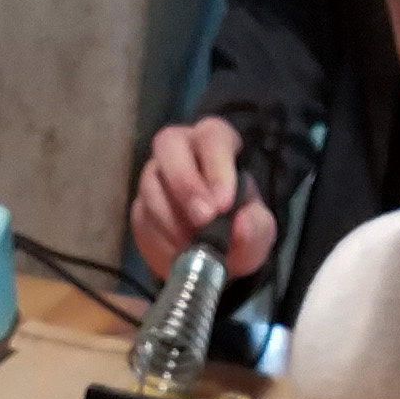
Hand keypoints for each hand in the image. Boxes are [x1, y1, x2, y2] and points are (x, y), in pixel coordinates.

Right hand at [129, 114, 277, 282]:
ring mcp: (156, 176)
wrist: (215, 261)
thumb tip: (240, 226)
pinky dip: (160, 239)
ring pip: (151, 183)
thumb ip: (255, 226)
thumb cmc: (240, 230)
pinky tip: (178, 254)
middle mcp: (181, 151)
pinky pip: (142, 217)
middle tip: (202, 220)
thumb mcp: (259, 231)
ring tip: (192, 246)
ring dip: (171, 217)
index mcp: (217, 145)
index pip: (213, 137)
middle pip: (169, 144)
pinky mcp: (140, 207)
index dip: (217, 167)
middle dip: (185, 183)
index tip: (223, 204)